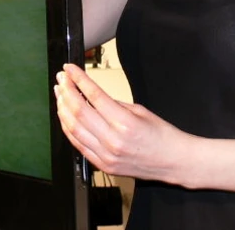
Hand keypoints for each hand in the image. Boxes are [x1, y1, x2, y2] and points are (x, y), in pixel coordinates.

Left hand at [55, 63, 190, 182]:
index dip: (78, 79)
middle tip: (61, 79)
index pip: (93, 96)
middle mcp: (113, 140)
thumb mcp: (140, 110)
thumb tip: (90, 94)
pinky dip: (68, 128)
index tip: (70, 69)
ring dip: (63, 108)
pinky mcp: (103, 165)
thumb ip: (113, 104)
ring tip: (60, 94)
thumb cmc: (162, 135)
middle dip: (66, 91)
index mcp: (124, 123)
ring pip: (73, 128)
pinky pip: (78, 144)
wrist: (174, 162)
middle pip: (78, 111)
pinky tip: (65, 116)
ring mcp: (106, 155)